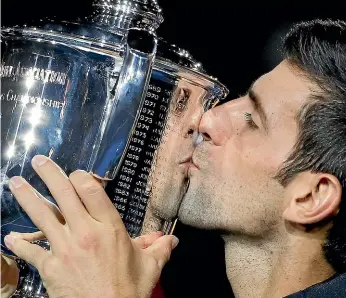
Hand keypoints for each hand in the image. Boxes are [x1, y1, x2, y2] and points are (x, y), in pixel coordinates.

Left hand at [4, 155, 178, 297]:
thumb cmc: (128, 292)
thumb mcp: (149, 267)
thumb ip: (159, 248)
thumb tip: (172, 240)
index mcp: (109, 228)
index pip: (91, 191)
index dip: (80, 176)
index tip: (75, 173)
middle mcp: (85, 233)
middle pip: (64, 195)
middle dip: (50, 175)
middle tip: (39, 161)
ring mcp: (65, 249)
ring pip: (42, 216)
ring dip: (27, 197)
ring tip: (15, 183)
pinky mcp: (50, 267)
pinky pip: (31, 251)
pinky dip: (19, 244)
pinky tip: (10, 239)